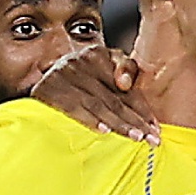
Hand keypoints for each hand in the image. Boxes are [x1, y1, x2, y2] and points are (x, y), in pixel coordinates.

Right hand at [31, 45, 159, 143]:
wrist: (40, 80)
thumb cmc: (78, 79)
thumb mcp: (102, 71)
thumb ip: (124, 71)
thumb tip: (126, 84)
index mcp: (98, 55)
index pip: (127, 87)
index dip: (143, 109)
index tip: (156, 128)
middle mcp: (81, 61)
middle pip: (115, 97)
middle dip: (136, 120)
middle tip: (151, 139)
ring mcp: (63, 75)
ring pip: (98, 104)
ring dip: (118, 123)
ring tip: (135, 137)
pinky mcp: (48, 90)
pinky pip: (74, 108)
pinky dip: (90, 120)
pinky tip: (104, 130)